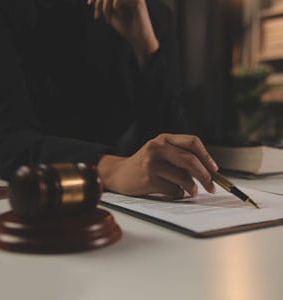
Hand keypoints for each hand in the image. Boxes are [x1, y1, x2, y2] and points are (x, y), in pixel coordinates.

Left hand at [87, 0, 158, 65]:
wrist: (139, 39)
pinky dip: (116, 6)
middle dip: (99, 2)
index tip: (89, 4)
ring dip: (106, 5)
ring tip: (107, 17)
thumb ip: (104, 5)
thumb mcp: (111, 15)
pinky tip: (119, 15)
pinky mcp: (138, 1)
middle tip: (97, 14)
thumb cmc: (127, 29)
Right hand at [97, 134, 218, 197]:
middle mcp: (157, 147)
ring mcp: (152, 163)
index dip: (207, 156)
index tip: (214, 170)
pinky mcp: (148, 179)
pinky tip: (171, 192)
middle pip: (190, 160)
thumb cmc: (144, 164)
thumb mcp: (160, 153)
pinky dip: (178, 194)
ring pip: (184, 178)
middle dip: (205, 176)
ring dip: (192, 188)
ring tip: (191, 191)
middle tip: (211, 186)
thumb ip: (179, 157)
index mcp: (163, 139)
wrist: (119, 173)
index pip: (192, 142)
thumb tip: (207, 171)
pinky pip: (173, 190)